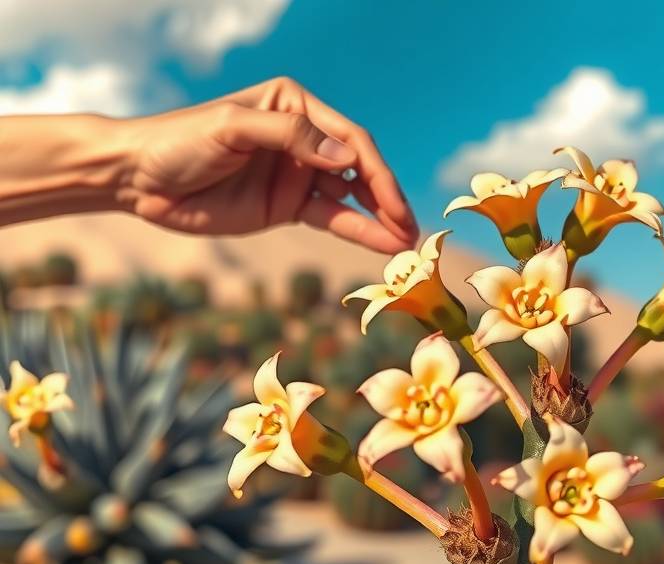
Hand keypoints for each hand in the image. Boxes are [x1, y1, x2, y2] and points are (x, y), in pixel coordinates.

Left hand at [124, 77, 417, 252]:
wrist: (138, 179)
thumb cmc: (179, 141)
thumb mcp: (231, 127)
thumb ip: (288, 137)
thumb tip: (342, 156)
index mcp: (294, 106)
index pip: (348, 138)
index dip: (374, 171)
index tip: (390, 202)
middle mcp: (303, 139)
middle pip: (358, 169)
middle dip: (387, 198)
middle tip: (411, 230)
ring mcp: (298, 174)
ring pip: (351, 198)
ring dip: (380, 219)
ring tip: (405, 244)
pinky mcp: (288, 206)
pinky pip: (332, 219)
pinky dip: (358, 231)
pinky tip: (382, 245)